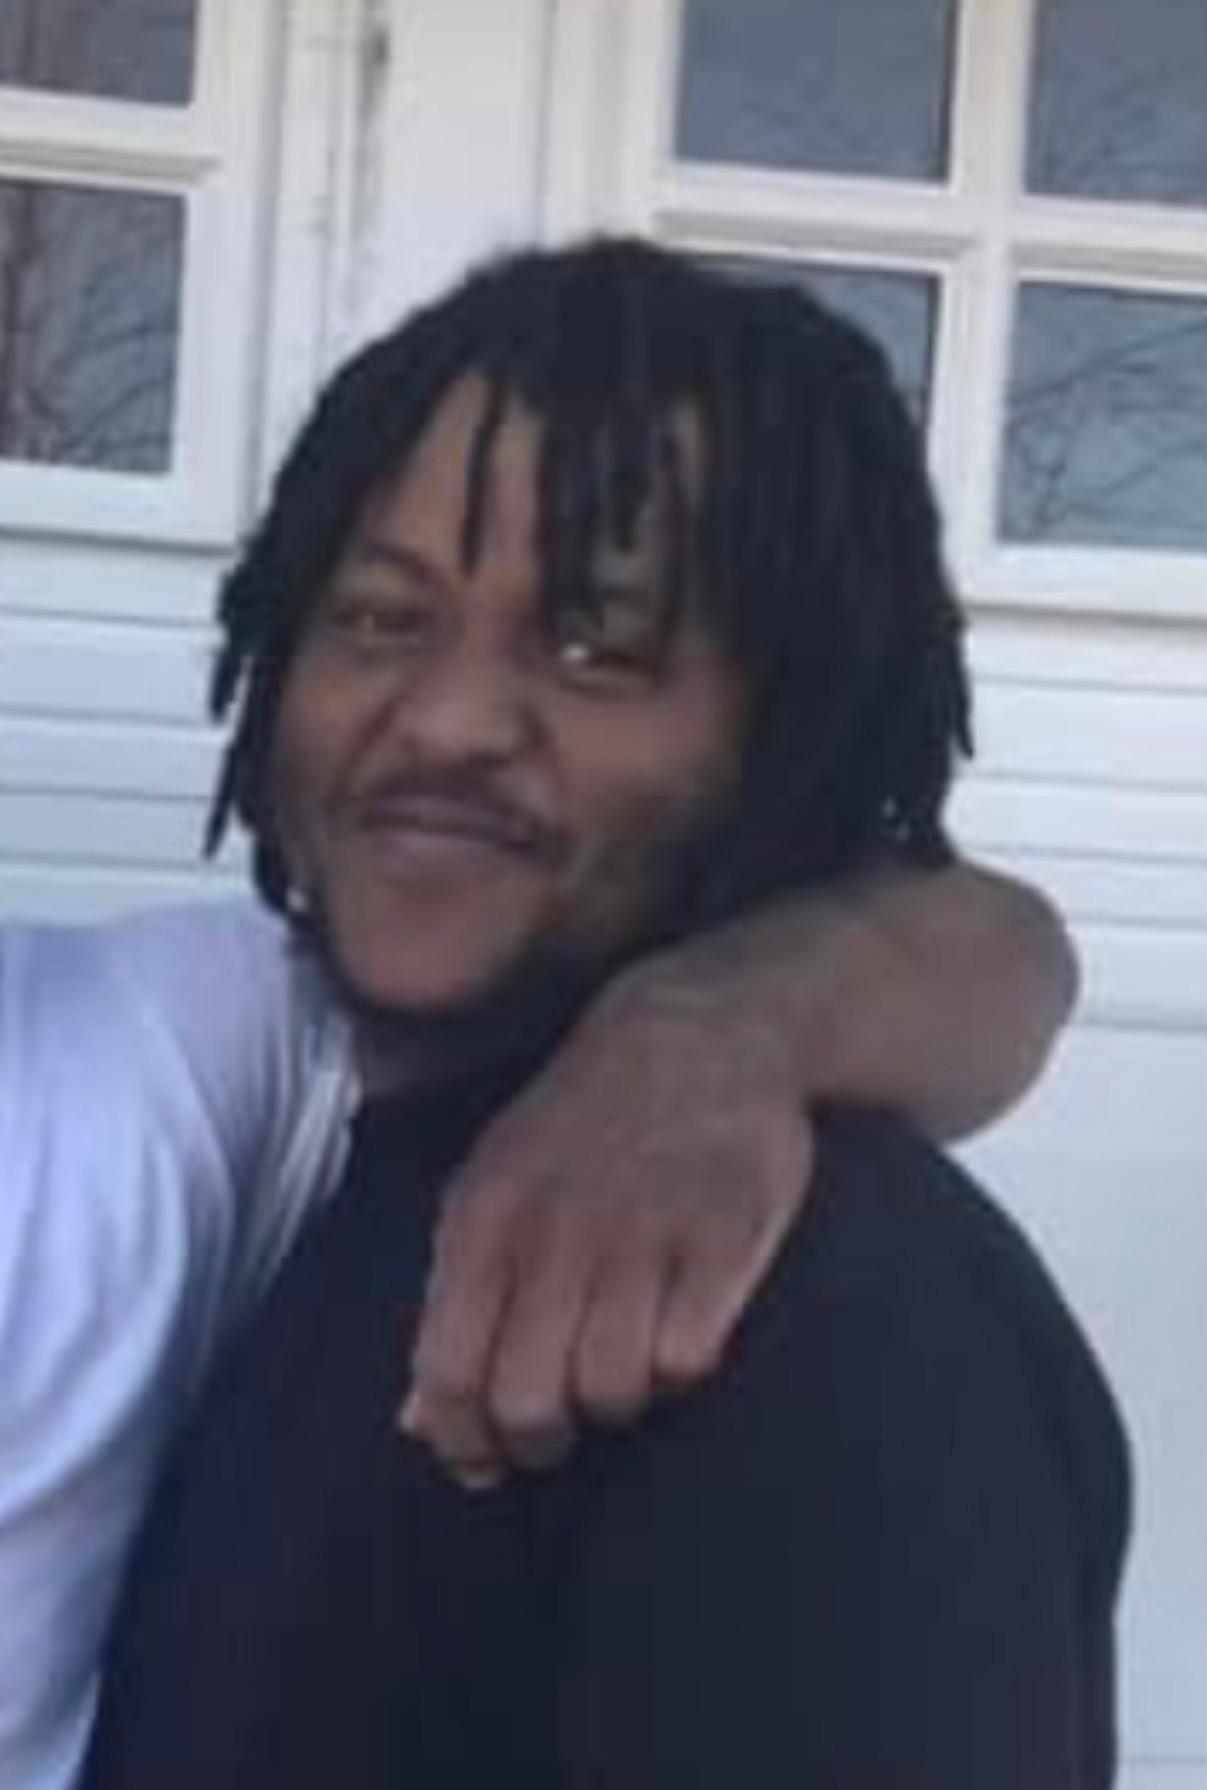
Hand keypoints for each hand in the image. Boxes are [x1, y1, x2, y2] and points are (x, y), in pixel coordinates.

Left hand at [401, 966, 812, 1487]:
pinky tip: (679, 1330)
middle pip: (529, 1401)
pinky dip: (682, 1365)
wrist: (701, 1034)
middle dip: (540, 1440)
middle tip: (561, 1426)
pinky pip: (689, 1359)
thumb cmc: (582, 1124)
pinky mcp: (723, 1239)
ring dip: (617, 1400)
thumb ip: (454, 1297)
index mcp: (486, 1217)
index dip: (461, 1439)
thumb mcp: (494, 1185)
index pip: (449, 1371)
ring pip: (612, 1390)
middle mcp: (557, 1230)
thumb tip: (418, 1421)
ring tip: (623, 1365)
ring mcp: (642, 1235)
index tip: (483, 1459)